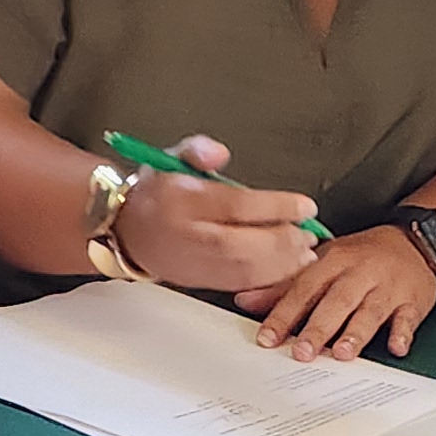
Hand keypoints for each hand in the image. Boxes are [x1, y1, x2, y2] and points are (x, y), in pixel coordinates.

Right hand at [111, 136, 320, 297]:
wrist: (126, 231)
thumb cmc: (156, 194)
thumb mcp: (170, 158)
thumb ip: (197, 150)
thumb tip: (218, 153)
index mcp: (181, 201)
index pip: (236, 205)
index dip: (275, 207)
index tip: (304, 206)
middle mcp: (187, 235)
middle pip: (243, 245)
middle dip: (283, 241)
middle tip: (309, 233)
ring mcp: (194, 263)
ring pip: (243, 271)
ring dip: (281, 265)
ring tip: (306, 253)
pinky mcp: (200, 282)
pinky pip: (238, 286)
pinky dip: (268, 281)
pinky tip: (287, 270)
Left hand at [234, 225, 435, 360]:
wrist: (414, 241)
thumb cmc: (362, 256)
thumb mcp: (324, 261)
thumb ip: (285, 284)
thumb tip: (245, 300)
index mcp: (334, 261)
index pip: (304, 288)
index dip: (284, 313)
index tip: (267, 338)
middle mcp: (360, 273)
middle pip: (337, 301)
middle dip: (318, 327)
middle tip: (302, 352)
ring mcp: (388, 287)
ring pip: (371, 310)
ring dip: (356, 333)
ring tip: (342, 354)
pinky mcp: (413, 301)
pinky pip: (408, 318)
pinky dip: (403, 333)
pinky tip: (396, 348)